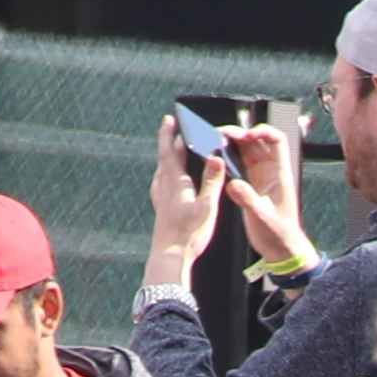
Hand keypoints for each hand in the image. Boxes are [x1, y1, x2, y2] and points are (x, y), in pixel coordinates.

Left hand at [142, 118, 225, 285]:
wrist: (170, 257)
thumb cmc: (189, 234)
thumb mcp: (207, 207)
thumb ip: (212, 181)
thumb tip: (216, 157)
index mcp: (174, 182)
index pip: (170, 151)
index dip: (170, 135)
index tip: (170, 120)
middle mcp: (164, 186)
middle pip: (164, 157)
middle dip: (168, 141)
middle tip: (170, 127)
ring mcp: (160, 197)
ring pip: (161, 169)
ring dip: (166, 156)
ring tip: (171, 150)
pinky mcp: (160, 208)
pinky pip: (160, 182)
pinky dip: (164, 173)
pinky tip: (165, 181)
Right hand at [223, 122, 319, 272]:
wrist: (281, 251)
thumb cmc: (278, 235)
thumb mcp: (262, 218)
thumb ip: (248, 200)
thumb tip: (233, 184)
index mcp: (279, 174)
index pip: (276, 141)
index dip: (262, 132)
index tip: (245, 135)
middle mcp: (271, 172)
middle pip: (257, 141)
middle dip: (240, 133)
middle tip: (222, 134)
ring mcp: (261, 177)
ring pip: (247, 150)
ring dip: (233, 142)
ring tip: (215, 140)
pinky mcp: (251, 185)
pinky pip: (240, 163)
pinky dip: (229, 156)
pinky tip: (217, 156)